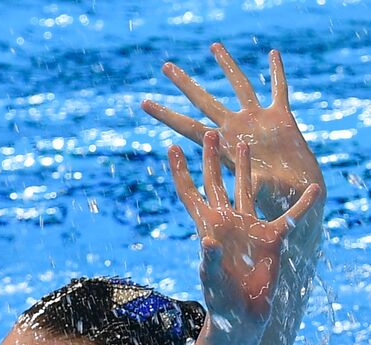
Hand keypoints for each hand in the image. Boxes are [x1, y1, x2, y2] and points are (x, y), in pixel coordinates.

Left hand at [142, 44, 323, 211]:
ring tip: (213, 46)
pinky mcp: (281, 118)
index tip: (145, 104)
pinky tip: (272, 54)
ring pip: (240, 86)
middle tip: (165, 66)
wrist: (296, 196)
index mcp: (223, 149)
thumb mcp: (261, 193)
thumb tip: (248, 184)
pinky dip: (277, 72)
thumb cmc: (275, 201)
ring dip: (228, 65)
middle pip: (204, 101)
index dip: (167, 116)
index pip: (188, 128)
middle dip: (185, 84)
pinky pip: (279, 89)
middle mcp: (235, 130)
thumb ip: (254, 186)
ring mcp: (257, 121)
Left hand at [169, 132, 320, 327]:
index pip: (191, 195)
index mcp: (209, 227)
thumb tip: (207, 240)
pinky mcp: (271, 238)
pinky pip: (290, 217)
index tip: (173, 148)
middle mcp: (227, 222)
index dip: (182, 173)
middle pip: (217, 182)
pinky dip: (302, 204)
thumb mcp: (213, 278)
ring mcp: (249, 227)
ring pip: (248, 189)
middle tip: (211, 132)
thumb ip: (210, 259)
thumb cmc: (221, 300)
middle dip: (212, 158)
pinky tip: (314, 190)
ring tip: (245, 142)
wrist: (241, 316)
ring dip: (247, 167)